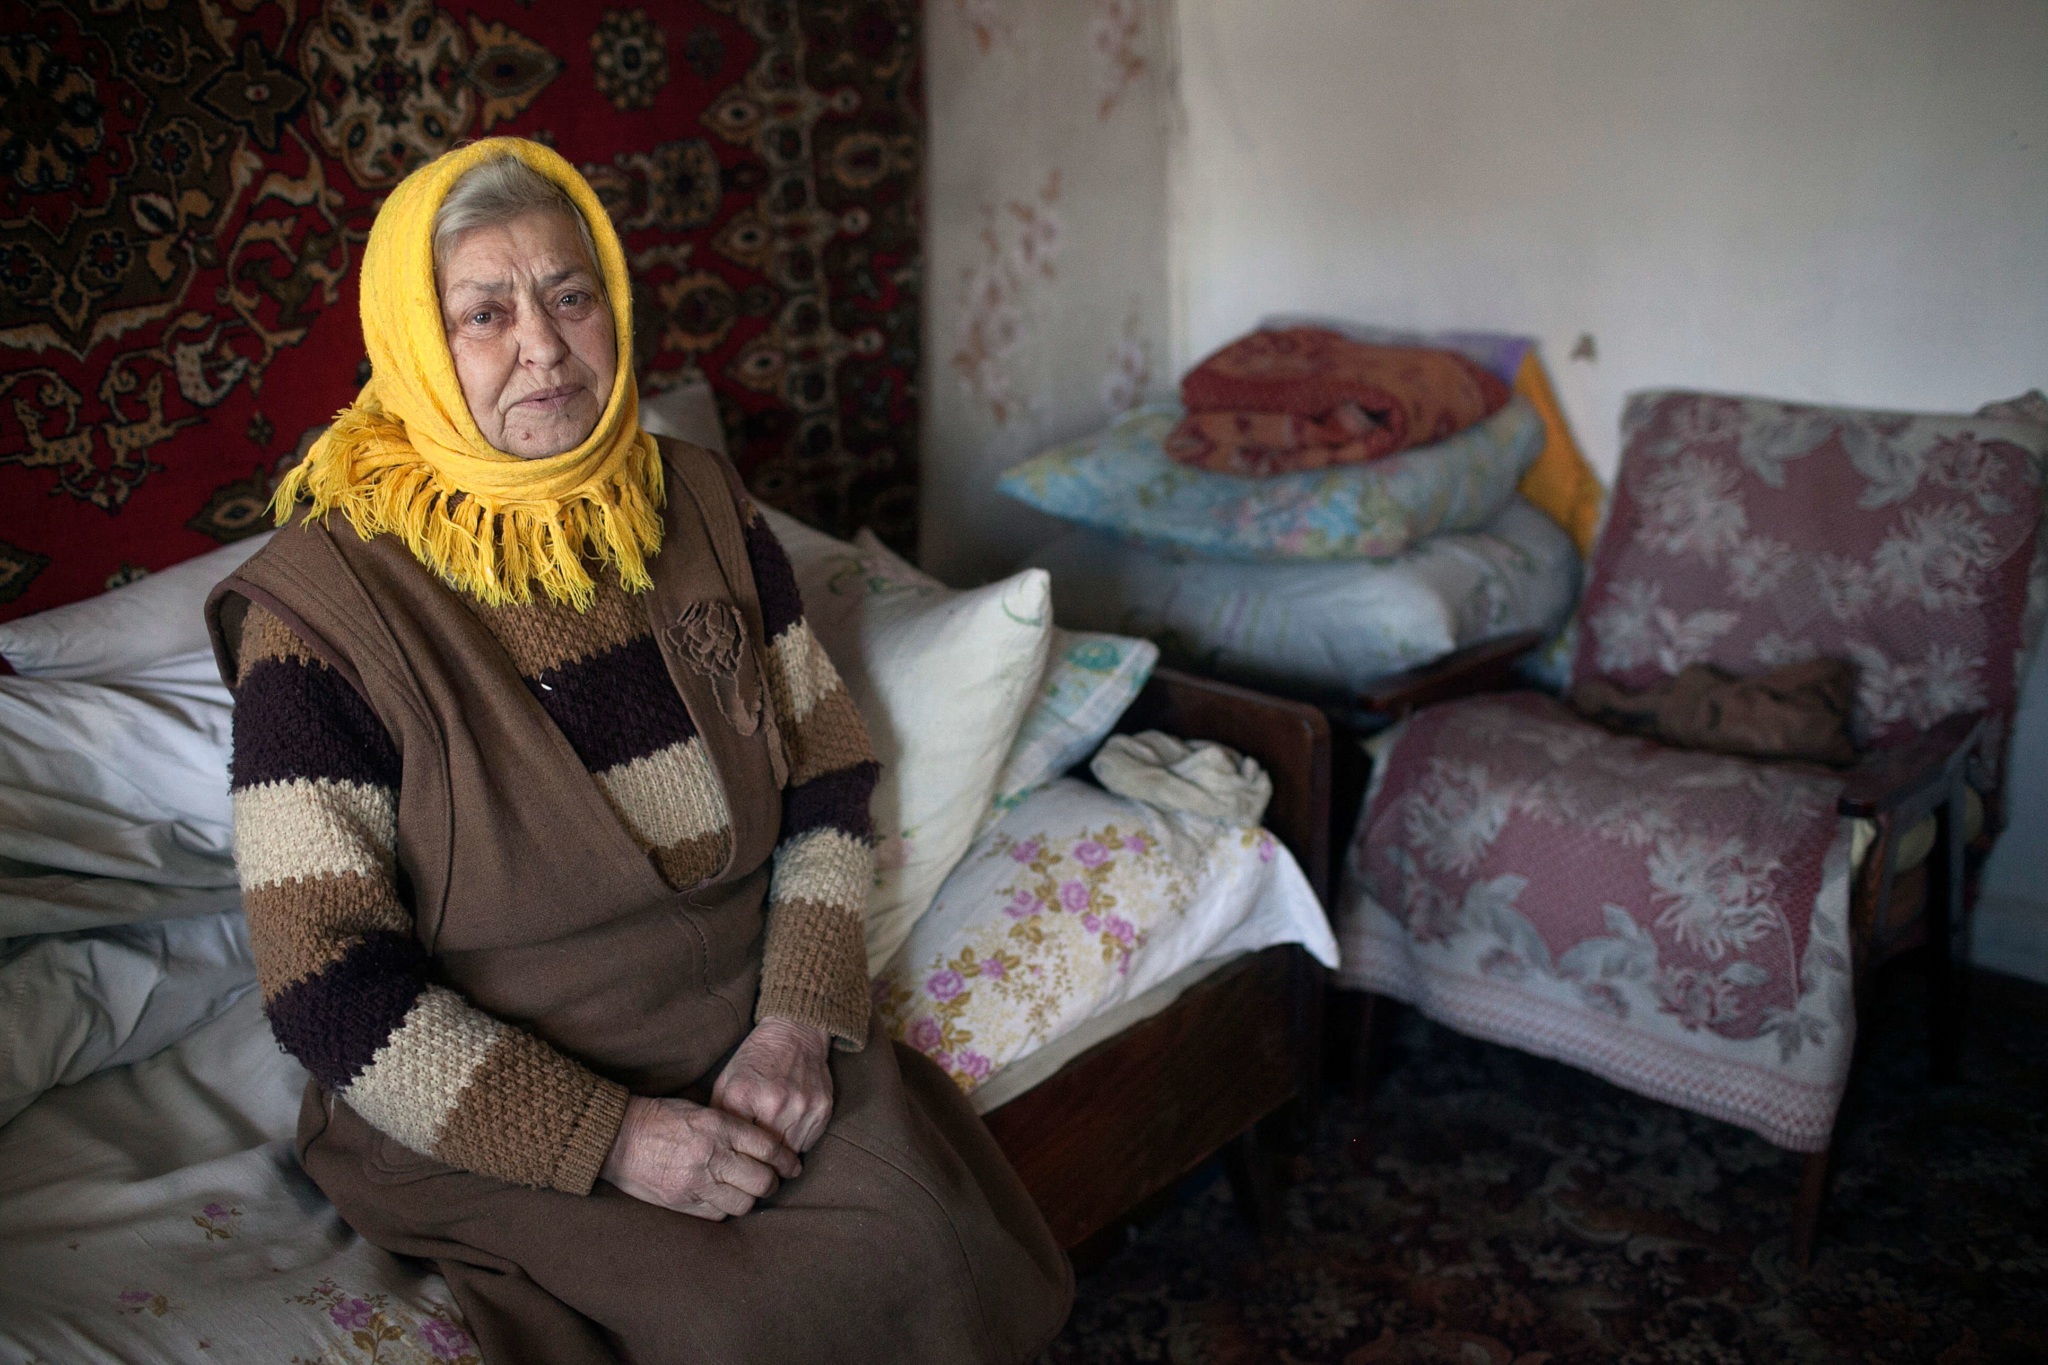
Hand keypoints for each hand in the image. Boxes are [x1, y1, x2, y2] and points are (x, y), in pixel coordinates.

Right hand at [599, 1095, 799, 1219]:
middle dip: (772, 1183)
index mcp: (719, 1127)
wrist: (618, 1137)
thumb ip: (731, 1125)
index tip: (793, 1166)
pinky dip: (725, 1208)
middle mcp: (712, 1155)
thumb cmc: (661, 1117)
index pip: (768, 1148)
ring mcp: (696, 1183)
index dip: (787, 1160)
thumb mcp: (701, 1109)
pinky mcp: (682, 1202)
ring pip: (743, 1204)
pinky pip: (717, 1215)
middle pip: (762, 1181)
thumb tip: (765, 1142)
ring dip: (750, 1199)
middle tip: (773, 1180)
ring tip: (748, 1191)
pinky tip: (723, 1198)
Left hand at [711, 1018, 834, 1152]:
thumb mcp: (727, 1081)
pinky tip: (790, 1129)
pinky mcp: (822, 1109)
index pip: (737, 1146)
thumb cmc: (755, 1060)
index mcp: (744, 1096)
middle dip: (759, 1159)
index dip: (736, 1155)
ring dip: (780, 1155)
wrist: (795, 1033)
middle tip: (754, 1161)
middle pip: (764, 1154)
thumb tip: (714, 1148)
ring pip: (788, 1154)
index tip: (735, 1161)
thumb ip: (718, 1115)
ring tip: (772, 1147)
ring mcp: (802, 1107)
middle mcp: (775, 1103)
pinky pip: (808, 1144)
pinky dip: (798, 1143)